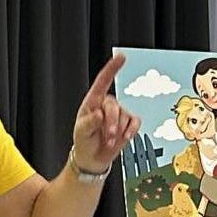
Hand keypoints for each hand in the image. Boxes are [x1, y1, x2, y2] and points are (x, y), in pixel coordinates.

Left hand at [72, 53, 138, 173]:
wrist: (93, 158)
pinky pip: (135, 122)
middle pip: (114, 106)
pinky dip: (131, 131)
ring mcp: (119, 114)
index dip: (112, 68)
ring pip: (125, 116)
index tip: (120, 57)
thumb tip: (99, 114)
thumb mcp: (81, 132)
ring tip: (110, 142)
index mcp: (93, 102)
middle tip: (108, 137)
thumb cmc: (84, 142)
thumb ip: (89, 123)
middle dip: (112, 123)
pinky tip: (125, 137)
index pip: (103, 82)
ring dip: (119, 131)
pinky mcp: (129, 123)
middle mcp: (107, 105)